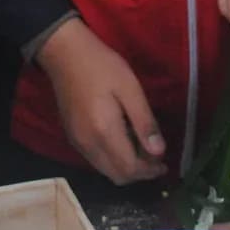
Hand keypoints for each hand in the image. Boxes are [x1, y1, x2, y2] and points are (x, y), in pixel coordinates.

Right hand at [37, 19, 167, 184]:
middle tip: (156, 160)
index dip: (149, 171)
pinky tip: (123, 143)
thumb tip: (159, 152)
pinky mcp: (72, 136)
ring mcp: (77, 142)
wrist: (64, 54)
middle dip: (139, 173)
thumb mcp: (130, 88)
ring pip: (105, 170)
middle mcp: (88, 144)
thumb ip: (144, 122)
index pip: (129, 168)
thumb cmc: (101, 66)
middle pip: (116, 175)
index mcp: (104, 132)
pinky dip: (112, 160)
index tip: (164, 164)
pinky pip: (95, 160)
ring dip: (125, 168)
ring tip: (143, 152)